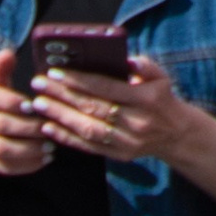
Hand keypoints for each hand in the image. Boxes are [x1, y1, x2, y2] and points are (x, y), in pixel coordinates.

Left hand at [30, 53, 195, 167]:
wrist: (176, 134)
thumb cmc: (162, 98)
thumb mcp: (161, 75)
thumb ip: (143, 65)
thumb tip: (123, 60)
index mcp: (147, 97)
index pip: (107, 87)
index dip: (80, 80)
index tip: (56, 72)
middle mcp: (137, 120)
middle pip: (93, 107)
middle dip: (62, 95)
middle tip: (39, 84)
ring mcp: (127, 141)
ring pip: (88, 128)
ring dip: (60, 116)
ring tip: (38, 104)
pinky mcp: (119, 155)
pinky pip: (89, 146)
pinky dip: (67, 137)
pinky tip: (49, 127)